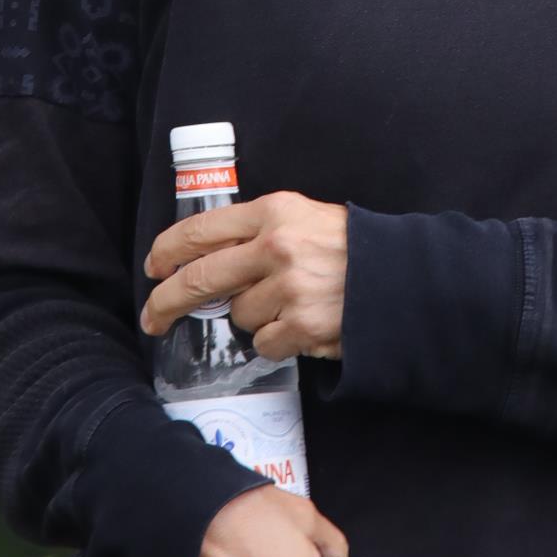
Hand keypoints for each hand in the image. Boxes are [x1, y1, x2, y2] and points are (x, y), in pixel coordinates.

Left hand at [143, 192, 347, 362]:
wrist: (401, 276)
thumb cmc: (350, 246)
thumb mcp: (304, 217)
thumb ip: (258, 230)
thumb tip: (208, 256)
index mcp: (272, 213)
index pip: (199, 230)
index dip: (167, 251)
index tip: (154, 267)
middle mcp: (275, 248)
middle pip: (199, 279)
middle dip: (167, 303)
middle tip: (154, 318)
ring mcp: (288, 289)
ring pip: (238, 316)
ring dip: (254, 317)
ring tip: (289, 304)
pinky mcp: (301, 325)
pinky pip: (264, 343)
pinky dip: (277, 340)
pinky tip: (302, 324)